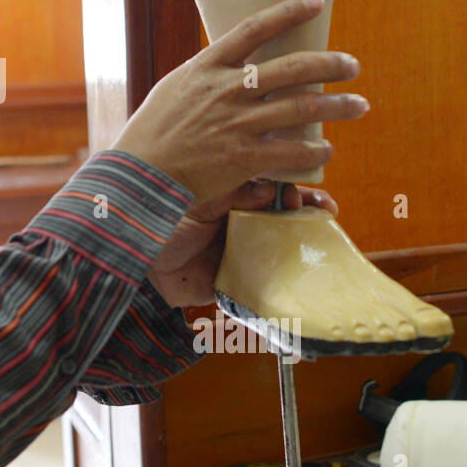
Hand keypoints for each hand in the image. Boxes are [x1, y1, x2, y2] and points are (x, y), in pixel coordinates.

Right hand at [114, 0, 367, 204]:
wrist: (140, 173)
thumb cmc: (153, 131)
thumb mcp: (175, 88)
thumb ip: (208, 75)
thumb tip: (236, 64)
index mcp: (207, 67)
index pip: (253, 29)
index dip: (288, 12)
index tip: (316, 2)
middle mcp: (226, 90)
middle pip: (292, 68)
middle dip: (330, 64)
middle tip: (352, 65)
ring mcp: (237, 124)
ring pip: (302, 107)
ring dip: (338, 106)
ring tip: (359, 105)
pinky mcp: (243, 157)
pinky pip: (292, 152)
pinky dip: (316, 151)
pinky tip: (327, 150)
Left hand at [146, 181, 338, 307]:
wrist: (142, 268)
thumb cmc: (163, 227)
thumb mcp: (199, 203)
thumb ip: (233, 196)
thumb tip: (269, 189)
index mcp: (231, 200)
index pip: (269, 187)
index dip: (290, 186)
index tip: (302, 188)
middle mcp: (243, 223)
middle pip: (285, 214)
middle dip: (308, 209)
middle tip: (323, 207)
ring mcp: (246, 251)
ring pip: (285, 243)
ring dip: (307, 238)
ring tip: (323, 230)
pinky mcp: (243, 280)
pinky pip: (273, 278)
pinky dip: (293, 275)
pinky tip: (308, 269)